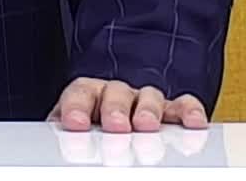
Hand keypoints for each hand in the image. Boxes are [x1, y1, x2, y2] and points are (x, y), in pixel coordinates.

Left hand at [50, 77, 207, 132]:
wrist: (116, 109)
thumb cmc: (93, 124)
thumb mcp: (75, 129)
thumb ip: (67, 137)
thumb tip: (52, 152)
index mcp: (87, 95)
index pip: (79, 94)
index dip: (76, 107)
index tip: (75, 123)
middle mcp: (116, 94)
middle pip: (115, 93)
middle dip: (115, 109)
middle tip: (115, 125)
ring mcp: (144, 100)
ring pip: (148, 96)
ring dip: (148, 110)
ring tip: (147, 125)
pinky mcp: (170, 110)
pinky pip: (182, 105)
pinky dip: (188, 111)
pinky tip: (193, 122)